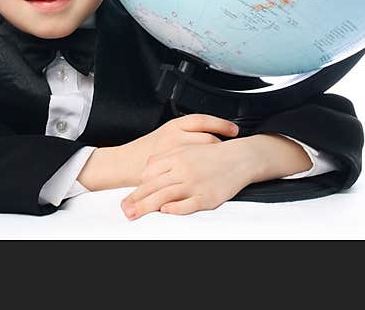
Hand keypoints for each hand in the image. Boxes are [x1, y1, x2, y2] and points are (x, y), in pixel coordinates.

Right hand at [119, 114, 238, 185]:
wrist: (125, 164)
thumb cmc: (145, 150)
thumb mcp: (164, 134)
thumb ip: (184, 133)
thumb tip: (209, 133)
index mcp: (173, 127)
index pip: (203, 120)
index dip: (221, 124)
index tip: (233, 130)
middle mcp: (174, 138)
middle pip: (207, 138)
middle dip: (221, 145)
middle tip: (229, 150)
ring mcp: (174, 156)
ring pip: (204, 155)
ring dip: (216, 159)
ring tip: (222, 163)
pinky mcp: (172, 172)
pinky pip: (195, 171)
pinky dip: (206, 172)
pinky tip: (212, 176)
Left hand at [120, 138, 263, 219]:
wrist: (240, 157)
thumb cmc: (213, 155)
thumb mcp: (187, 150)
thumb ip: (167, 159)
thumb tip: (147, 172)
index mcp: (177, 156)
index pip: (150, 172)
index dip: (138, 186)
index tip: (128, 197)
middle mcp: (183, 169)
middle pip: (154, 186)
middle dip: (136, 199)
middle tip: (124, 210)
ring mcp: (195, 183)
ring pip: (165, 196)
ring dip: (147, 207)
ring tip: (134, 214)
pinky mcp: (208, 196)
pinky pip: (188, 205)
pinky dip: (175, 209)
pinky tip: (165, 211)